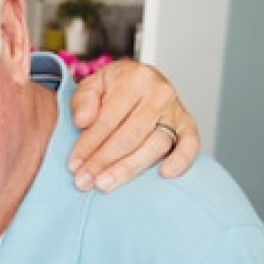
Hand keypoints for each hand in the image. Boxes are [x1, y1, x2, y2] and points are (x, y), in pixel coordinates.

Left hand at [68, 59, 200, 191]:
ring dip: (128, 168)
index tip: (73, 164)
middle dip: (103, 161)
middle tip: (84, 180)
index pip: (109, 118)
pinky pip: (190, 145)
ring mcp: (176, 111)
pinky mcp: (188, 126)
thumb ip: (83, 100)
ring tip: (105, 184)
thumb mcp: (92, 84)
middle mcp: (159, 93)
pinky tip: (165, 174)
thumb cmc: (114, 88)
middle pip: (130, 135)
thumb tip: (82, 121)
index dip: (89, 144)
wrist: (140, 82)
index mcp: (135, 79)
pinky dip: (181, 160)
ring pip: (155, 145)